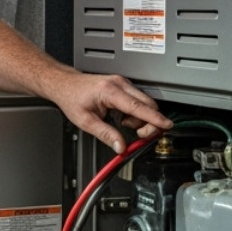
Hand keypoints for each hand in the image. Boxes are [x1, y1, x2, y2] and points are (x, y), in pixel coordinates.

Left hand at [47, 71, 171, 153]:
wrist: (65, 84)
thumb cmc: (72, 98)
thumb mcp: (85, 121)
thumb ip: (105, 135)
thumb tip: (121, 147)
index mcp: (110, 91)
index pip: (138, 106)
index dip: (154, 118)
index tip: (166, 125)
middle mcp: (120, 84)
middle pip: (148, 104)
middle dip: (149, 122)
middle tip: (138, 134)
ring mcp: (123, 83)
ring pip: (145, 102)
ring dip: (141, 118)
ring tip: (122, 123)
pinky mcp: (123, 85)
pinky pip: (139, 100)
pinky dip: (136, 112)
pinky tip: (122, 116)